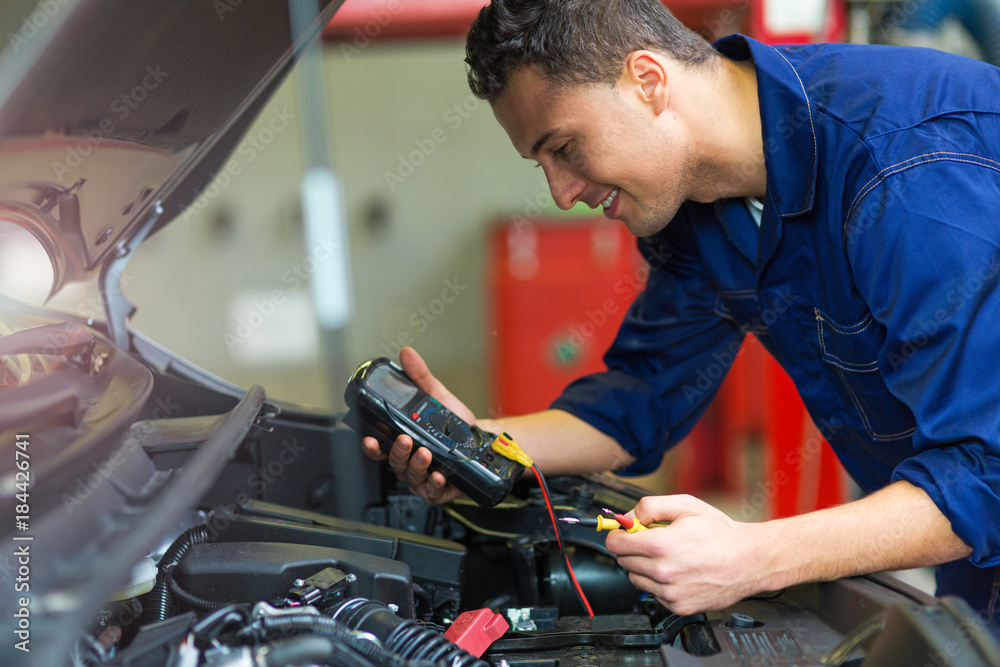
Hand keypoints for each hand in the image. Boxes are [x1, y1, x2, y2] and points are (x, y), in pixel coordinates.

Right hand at [360, 347, 472, 504]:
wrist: (481, 441)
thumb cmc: (453, 424)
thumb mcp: (436, 396)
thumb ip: (420, 376)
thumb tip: (407, 354)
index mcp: (403, 441)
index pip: (380, 447)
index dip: (372, 446)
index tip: (370, 439)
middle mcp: (409, 461)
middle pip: (394, 462)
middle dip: (397, 452)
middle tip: (406, 440)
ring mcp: (423, 477)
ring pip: (411, 476)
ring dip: (416, 465)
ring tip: (425, 453)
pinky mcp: (439, 489)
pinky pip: (432, 491)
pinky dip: (434, 483)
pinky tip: (439, 474)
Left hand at [604, 495, 759, 615]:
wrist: (749, 560)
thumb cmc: (721, 534)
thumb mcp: (685, 506)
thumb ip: (650, 507)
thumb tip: (628, 517)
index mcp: (661, 545)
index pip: (615, 544)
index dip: (618, 534)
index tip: (624, 532)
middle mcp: (663, 572)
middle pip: (623, 561)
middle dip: (632, 548)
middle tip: (651, 540)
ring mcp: (670, 592)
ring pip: (635, 579)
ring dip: (644, 566)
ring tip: (667, 556)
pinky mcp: (679, 606)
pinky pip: (653, 593)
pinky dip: (658, 583)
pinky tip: (677, 571)